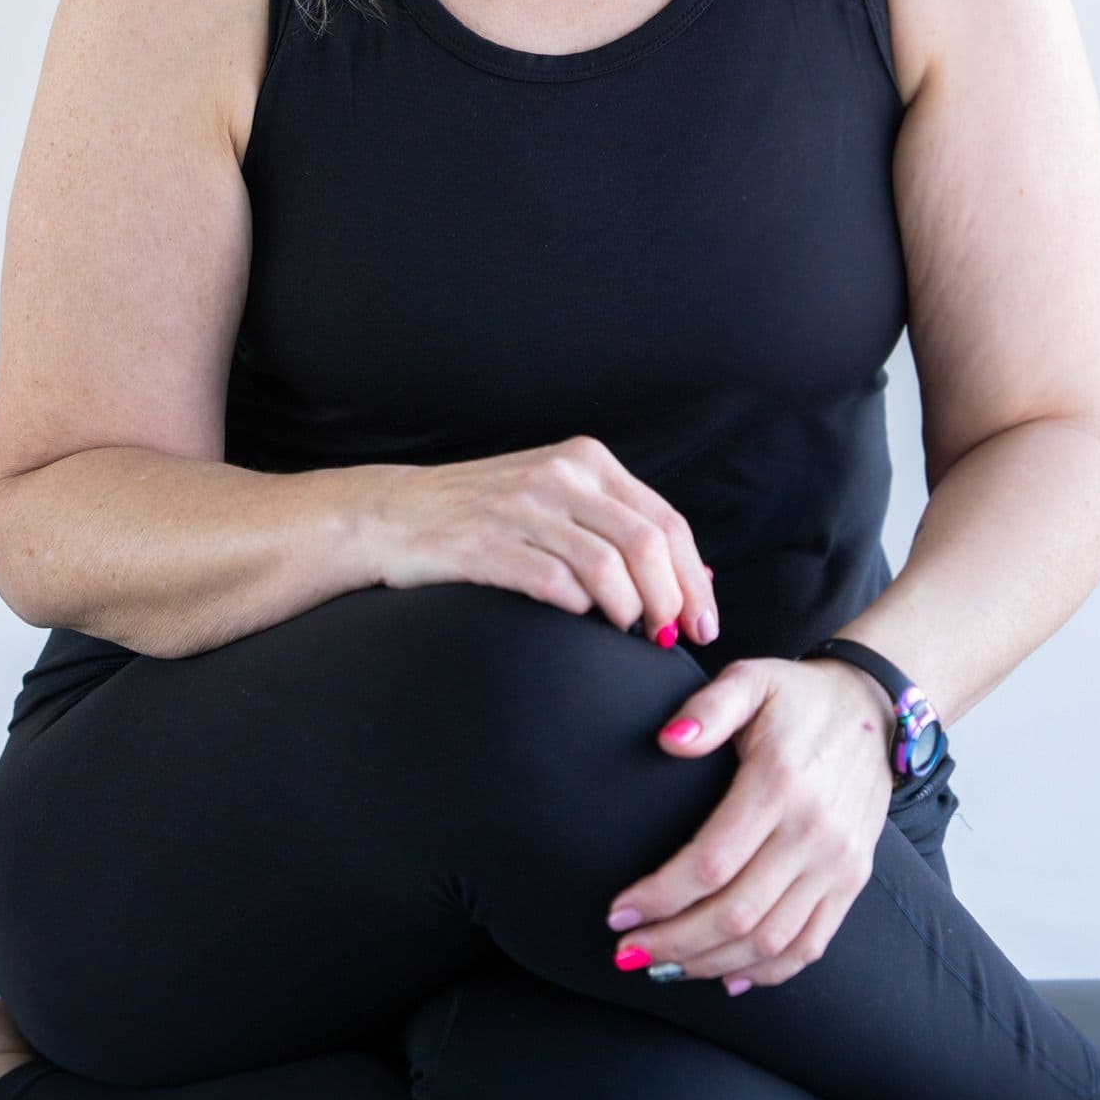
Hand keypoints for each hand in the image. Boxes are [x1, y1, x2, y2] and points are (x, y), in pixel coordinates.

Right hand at [372, 436, 719, 651]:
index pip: (666, 521)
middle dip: (672, 600)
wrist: (395, 513)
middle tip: (671, 639)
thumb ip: (615, 525)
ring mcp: (522, 506)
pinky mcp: (485, 542)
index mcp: (588, 461)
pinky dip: (578, 609)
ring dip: (629, 611)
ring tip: (627, 634)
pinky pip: (553, 582)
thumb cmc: (487, 514)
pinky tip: (579, 620)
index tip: (704, 621)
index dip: (694, 577)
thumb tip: (689, 578)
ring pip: (607, 566)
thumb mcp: (557, 498)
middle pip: (647, 543)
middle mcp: (561, 475)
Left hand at [605, 656, 895, 991]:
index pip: (711, 862)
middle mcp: (814, 832)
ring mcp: (838, 863)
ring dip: (710, 964)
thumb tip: (667, 741)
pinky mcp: (852, 881)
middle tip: (627, 951)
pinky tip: (727, 978)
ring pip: (769, 940)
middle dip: (673, 942)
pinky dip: (767, 972)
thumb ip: (708, 708)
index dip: (660, 896)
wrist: (874, 709)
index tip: (618, 912)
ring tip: (662, 968)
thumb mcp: (751, 679)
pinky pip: (810, 945)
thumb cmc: (797, 697)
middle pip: (735, 913)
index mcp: (780, 784)